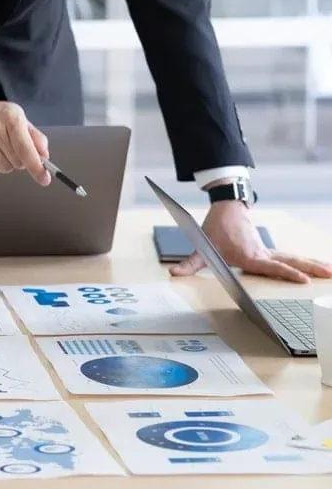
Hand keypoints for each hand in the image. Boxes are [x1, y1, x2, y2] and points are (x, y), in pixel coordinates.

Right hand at [0, 80, 51, 184]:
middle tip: (10, 147)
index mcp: (11, 118)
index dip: (36, 166)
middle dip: (19, 160)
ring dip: (6, 164)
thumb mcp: (18, 117)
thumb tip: (44, 156)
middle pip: (17, 162)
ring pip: (4, 169)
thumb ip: (34, 136)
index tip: (44, 179)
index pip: (25, 149)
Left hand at [170, 201, 331, 282]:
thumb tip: (173, 274)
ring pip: (293, 258)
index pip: (270, 266)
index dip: (285, 273)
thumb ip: (189, 264)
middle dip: (310, 268)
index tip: (302, 280)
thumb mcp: (199, 248)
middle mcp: (261, 253)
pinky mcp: (268, 250)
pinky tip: (316, 268)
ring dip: (312, 265)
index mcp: (249, 256)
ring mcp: (267, 251)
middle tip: (329, 274)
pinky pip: (289, 258)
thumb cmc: (214, 230)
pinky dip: (304, 263)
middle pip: (290, 261)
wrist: (226, 209)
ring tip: (330, 272)